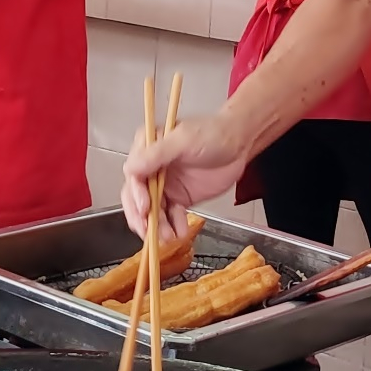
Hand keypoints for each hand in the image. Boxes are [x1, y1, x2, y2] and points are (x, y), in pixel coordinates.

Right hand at [120, 115, 247, 241]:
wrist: (240, 144)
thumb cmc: (212, 133)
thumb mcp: (183, 140)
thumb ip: (157, 154)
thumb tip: (131, 169)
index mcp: (146, 148)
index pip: (133, 175)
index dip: (136, 194)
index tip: (145, 208)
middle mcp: (151, 168)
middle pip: (136, 196)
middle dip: (141, 216)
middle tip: (148, 231)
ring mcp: (164, 184)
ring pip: (152, 210)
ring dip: (157, 225)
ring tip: (168, 237)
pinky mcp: (179, 197)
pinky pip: (171, 215)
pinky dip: (174, 226)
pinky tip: (180, 232)